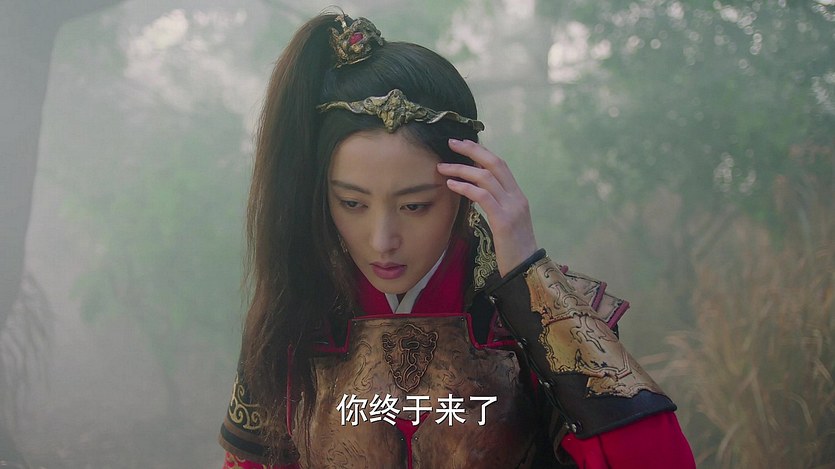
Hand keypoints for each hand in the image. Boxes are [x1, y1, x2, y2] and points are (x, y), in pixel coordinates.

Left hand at [438, 139, 538, 276]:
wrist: (526, 270)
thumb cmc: (513, 249)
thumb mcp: (505, 222)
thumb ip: (495, 205)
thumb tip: (475, 192)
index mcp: (518, 196)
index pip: (500, 165)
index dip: (481, 152)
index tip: (463, 144)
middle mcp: (517, 197)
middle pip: (494, 163)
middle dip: (472, 150)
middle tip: (451, 143)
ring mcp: (512, 208)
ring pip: (486, 177)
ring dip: (461, 169)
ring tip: (442, 167)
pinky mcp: (504, 220)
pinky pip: (482, 196)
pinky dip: (465, 187)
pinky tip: (451, 185)